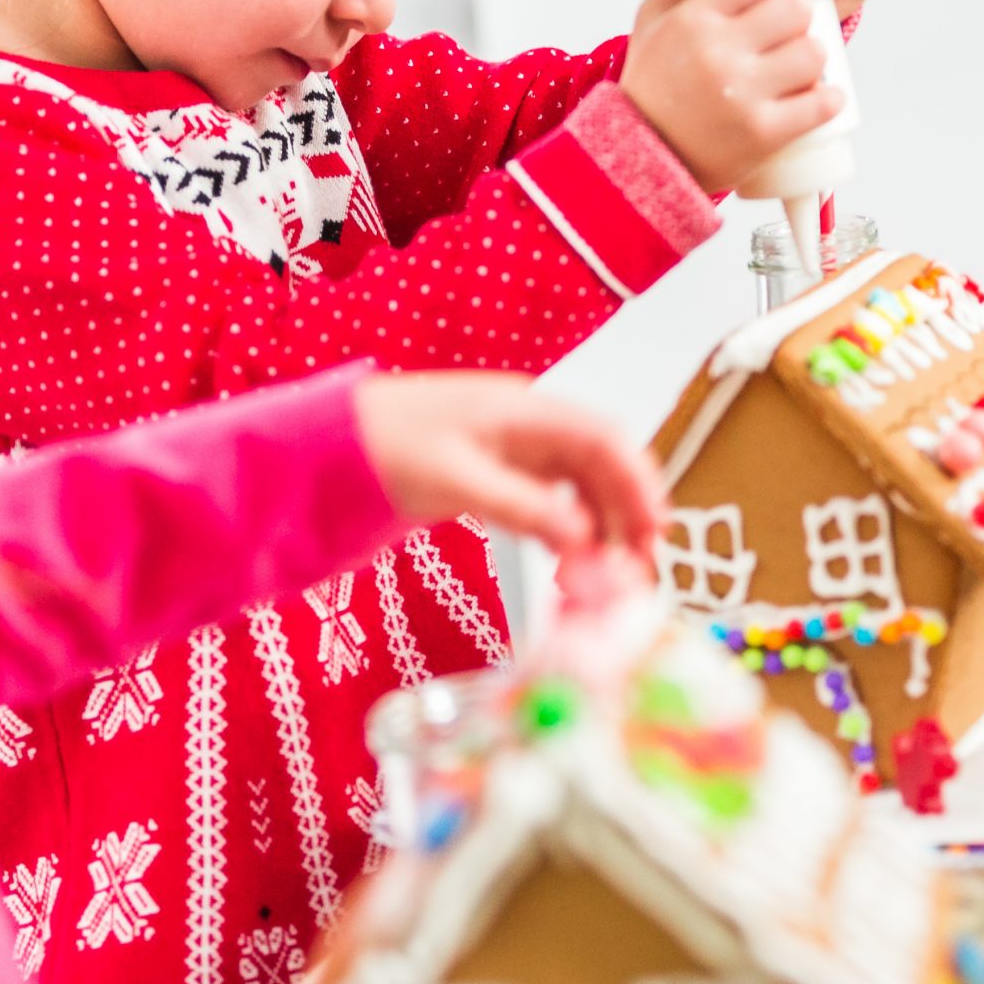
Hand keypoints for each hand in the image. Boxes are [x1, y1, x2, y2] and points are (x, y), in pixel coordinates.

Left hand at [352, 372, 663, 558]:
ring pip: (581, 482)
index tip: (654, 529)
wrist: (328, 444)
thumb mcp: (459, 481)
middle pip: (602, 462)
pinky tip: (568, 558)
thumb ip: (526, 509)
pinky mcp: (499, 470)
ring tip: (606, 572)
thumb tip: (585, 542)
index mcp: (527, 410)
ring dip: (600, 523)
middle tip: (639, 565)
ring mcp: (516, 446)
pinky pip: (551, 497)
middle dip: (627, 510)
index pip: (607, 438)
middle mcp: (531, 424)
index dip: (639, 482)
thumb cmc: (385, 445)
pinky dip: (568, 528)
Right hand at [617, 0, 843, 192]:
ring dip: (813, 59)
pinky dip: (828, 99)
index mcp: (694, 19)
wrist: (641, 157)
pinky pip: (821, 104)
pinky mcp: (763, 133)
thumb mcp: (651, 25)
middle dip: (801, 17)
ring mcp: (743, 95)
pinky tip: (821, 96)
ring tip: (801, 66)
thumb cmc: (650, 87)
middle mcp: (718, 53)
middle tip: (792, 31)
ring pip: (814, 54)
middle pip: (797, 9)